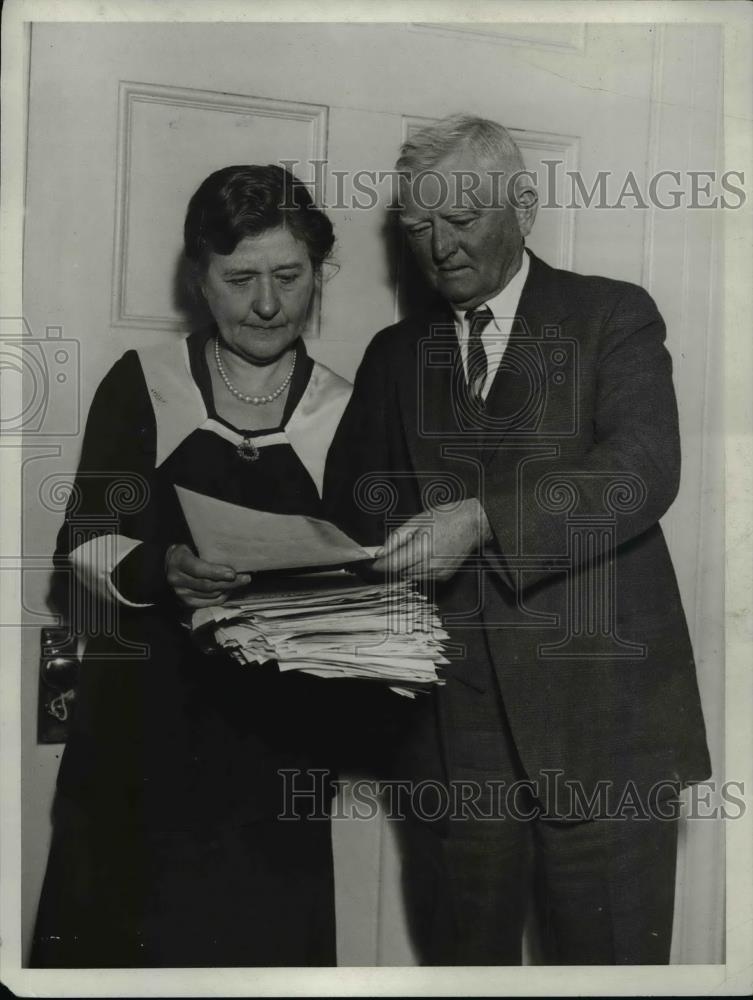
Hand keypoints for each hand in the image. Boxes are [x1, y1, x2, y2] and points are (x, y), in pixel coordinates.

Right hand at [165, 543, 251, 607]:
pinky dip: (221, 596)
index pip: (198, 569)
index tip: (233, 573)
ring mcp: (180, 593)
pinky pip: (209, 603)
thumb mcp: (192, 543)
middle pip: (207, 585)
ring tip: (240, 583)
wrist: (166, 564)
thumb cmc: (186, 550)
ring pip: (210, 595)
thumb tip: (233, 553)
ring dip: (228, 589)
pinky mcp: (185, 603)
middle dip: (229, 582)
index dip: (216, 572)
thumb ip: (207, 549)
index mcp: (177, 561)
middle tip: (246, 578)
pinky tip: (229, 590)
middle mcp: (176, 579)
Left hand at [370, 499, 492, 581]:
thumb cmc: (446, 517)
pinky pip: (422, 577)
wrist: (472, 524)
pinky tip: (423, 556)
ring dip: (404, 568)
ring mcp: (438, 573)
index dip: (378, 566)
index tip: (369, 564)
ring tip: (410, 551)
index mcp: (422, 549)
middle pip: (400, 573)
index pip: (393, 565)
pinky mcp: (443, 577)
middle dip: (391, 565)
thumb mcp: (416, 520)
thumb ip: (396, 538)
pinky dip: (416, 570)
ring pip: (410, 577)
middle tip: (389, 553)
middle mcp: (431, 565)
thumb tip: (380, 552)